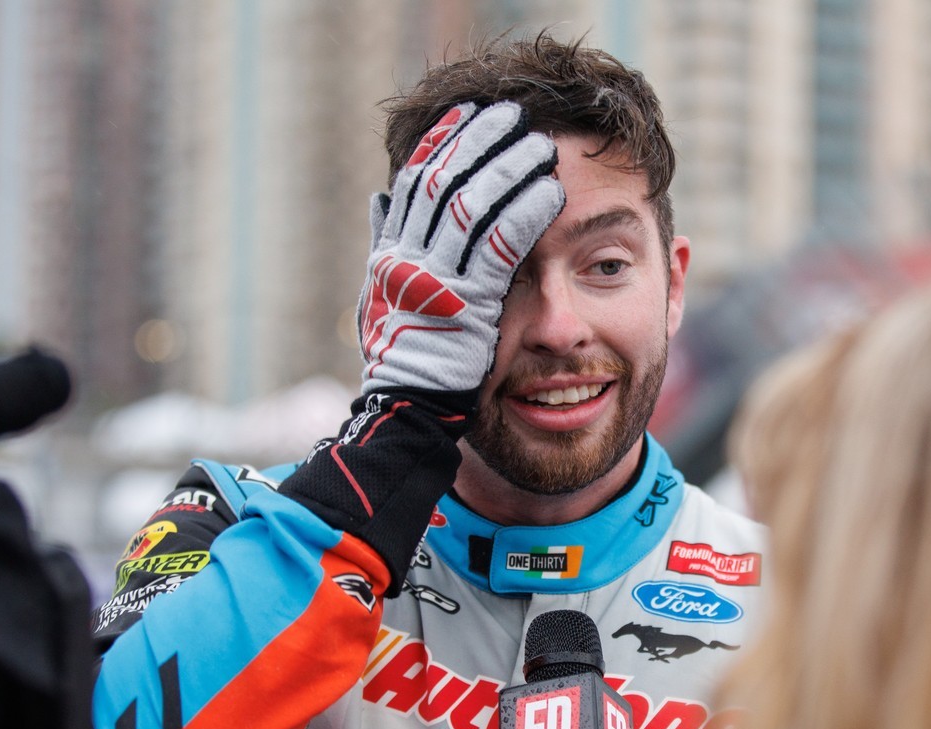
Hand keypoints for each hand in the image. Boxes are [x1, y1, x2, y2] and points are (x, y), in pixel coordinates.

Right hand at [357, 100, 564, 399]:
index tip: (467, 114)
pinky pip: (502, 245)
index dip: (442, 142)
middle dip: (480, 143)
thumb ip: (386, 247)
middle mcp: (408, 260)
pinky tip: (549, 189)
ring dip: (510, 168)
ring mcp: (438, 280)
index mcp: (390, 255)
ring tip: (541, 143)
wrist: (408, 412)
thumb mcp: (383, 298)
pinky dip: (526, 211)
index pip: (416, 182)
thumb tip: (381, 198)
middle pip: (446, 180)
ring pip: (474, 205)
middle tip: (511, 115)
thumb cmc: (404, 361)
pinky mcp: (471, 304)